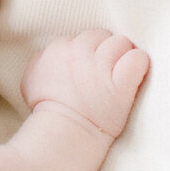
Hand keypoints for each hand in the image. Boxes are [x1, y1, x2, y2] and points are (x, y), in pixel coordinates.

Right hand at [21, 28, 149, 139]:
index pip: (84, 37)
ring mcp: (101, 66)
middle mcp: (79, 51)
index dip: (90, 53)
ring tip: (119, 75)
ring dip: (123, 56)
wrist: (62, 135)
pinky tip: (134, 75)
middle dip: (106, 51)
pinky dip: (138, 65)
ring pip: (122, 42)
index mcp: (59, 48)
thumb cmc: (48, 111)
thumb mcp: (31, 79)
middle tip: (106, 73)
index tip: (90, 70)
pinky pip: (137, 59)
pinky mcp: (121, 83)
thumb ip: (41, 59)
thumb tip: (49, 53)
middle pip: (103, 35)